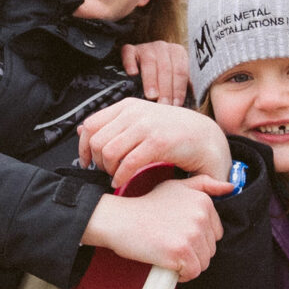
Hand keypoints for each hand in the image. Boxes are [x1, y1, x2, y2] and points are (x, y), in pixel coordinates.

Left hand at [77, 97, 231, 190]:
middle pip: (96, 141)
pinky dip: (121, 176)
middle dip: (97, 162)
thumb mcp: (140, 122)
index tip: (87, 162)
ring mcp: (146, 126)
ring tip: (117, 177)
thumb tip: (81, 130)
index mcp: (128, 107)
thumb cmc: (174, 133)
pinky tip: (123, 181)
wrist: (207, 137)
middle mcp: (134, 113)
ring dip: (109, 170)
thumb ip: (112, 125)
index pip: (90, 124)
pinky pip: (127, 163)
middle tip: (107, 172)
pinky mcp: (158, 142)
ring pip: (108, 152)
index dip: (83, 147)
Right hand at [82, 175, 233, 279]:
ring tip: (167, 253)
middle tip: (169, 243)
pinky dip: (181, 274)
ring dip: (187, 264)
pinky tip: (166, 263)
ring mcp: (192, 234)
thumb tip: (230, 187)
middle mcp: (201, 216)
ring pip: (203, 263)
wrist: (119, 219)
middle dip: (192, 252)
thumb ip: (204, 185)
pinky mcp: (181, 251)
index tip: (177, 234)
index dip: (197, 239)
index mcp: (204, 202)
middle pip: (210, 250)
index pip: (215, 234)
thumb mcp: (176, 186)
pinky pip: (192, 273)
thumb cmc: (146, 205)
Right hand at [120, 40, 191, 105]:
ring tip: (151, 96)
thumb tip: (192, 107)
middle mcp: (163, 47)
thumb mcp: (176, 80)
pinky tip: (132, 74)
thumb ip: (184, 89)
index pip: (181, 71)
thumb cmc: (164, 78)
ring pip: (150, 62)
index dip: (179, 89)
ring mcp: (146, 47)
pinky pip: (129, 54)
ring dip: (151, 80)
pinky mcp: (130, 49)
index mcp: (178, 53)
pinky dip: (130, 63)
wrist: (144, 65)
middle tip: (164, 104)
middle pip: (166, 68)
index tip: (176, 105)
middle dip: (166, 88)